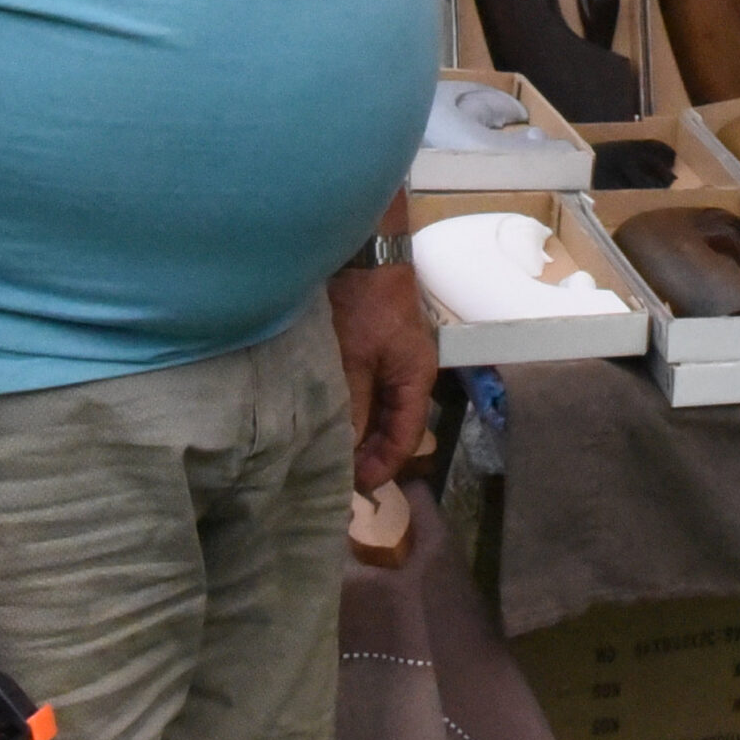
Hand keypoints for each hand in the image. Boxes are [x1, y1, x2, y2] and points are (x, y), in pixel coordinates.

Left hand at [327, 264, 439, 492]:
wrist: (362, 250)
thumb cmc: (364, 304)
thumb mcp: (355, 359)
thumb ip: (354, 406)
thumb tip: (347, 451)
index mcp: (415, 378)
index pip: (406, 437)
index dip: (383, 467)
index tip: (353, 489)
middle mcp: (408, 372)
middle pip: (393, 426)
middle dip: (368, 454)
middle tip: (335, 477)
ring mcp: (391, 358)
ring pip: (377, 409)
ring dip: (356, 430)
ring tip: (326, 451)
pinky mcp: (371, 347)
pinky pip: (364, 389)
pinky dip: (349, 407)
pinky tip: (324, 415)